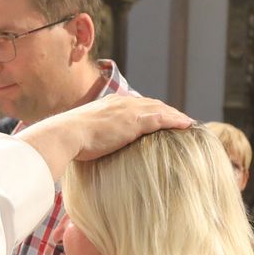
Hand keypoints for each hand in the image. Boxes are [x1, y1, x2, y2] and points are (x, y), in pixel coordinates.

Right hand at [16, 95, 192, 176]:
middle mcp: (120, 103)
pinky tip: (187, 125)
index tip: (159, 117)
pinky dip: (175, 120)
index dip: (149, 110)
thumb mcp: (83, 136)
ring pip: (159, 109)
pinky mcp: (134, 121)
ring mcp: (128, 110)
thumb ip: (92, 138)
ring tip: (187, 123)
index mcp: (108, 104)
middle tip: (179, 119)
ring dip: (175, 115)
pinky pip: (161, 118)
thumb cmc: (68, 141)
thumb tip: (89, 151)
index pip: (135, 105)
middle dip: (166, 110)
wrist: (65, 135)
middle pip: (151, 104)